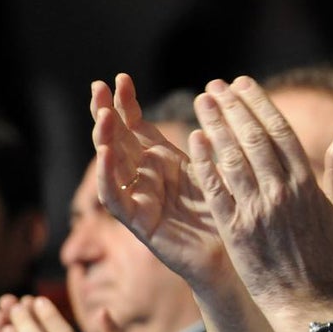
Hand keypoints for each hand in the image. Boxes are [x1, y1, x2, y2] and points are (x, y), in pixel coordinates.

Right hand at [92, 74, 228, 287]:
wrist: (234, 253)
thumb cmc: (228, 210)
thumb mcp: (219, 167)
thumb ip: (211, 140)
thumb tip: (215, 98)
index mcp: (163, 160)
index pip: (136, 126)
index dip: (127, 103)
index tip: (122, 78)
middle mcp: (146, 176)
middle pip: (117, 139)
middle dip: (106, 112)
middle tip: (98, 86)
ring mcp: (139, 198)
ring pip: (110, 164)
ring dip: (104, 139)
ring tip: (103, 116)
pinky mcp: (138, 222)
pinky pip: (115, 197)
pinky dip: (107, 176)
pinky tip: (106, 154)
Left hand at [188, 77, 332, 331]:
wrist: (305, 299)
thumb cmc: (325, 256)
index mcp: (309, 185)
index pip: (281, 133)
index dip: (261, 105)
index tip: (243, 84)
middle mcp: (283, 193)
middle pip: (254, 138)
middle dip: (234, 107)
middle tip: (216, 86)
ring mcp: (258, 211)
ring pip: (233, 158)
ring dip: (216, 126)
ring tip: (203, 102)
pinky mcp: (236, 229)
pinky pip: (218, 189)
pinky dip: (206, 162)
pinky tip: (195, 140)